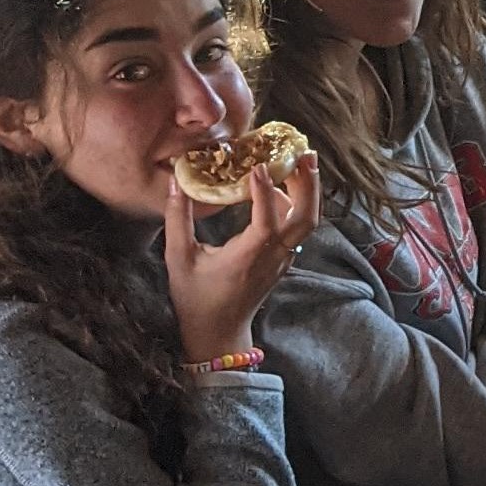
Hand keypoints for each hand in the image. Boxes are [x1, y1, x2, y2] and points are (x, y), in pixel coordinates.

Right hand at [166, 153, 316, 364]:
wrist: (218, 332)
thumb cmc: (196, 298)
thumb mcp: (179, 258)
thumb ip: (178, 219)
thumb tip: (177, 183)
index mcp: (247, 258)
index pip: (267, 222)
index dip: (265, 192)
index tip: (258, 165)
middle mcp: (272, 258)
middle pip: (306, 219)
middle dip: (309, 185)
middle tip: (304, 153)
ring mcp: (282, 260)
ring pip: (307, 224)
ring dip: (308, 192)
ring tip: (300, 162)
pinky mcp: (282, 260)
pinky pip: (299, 230)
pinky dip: (298, 205)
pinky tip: (284, 186)